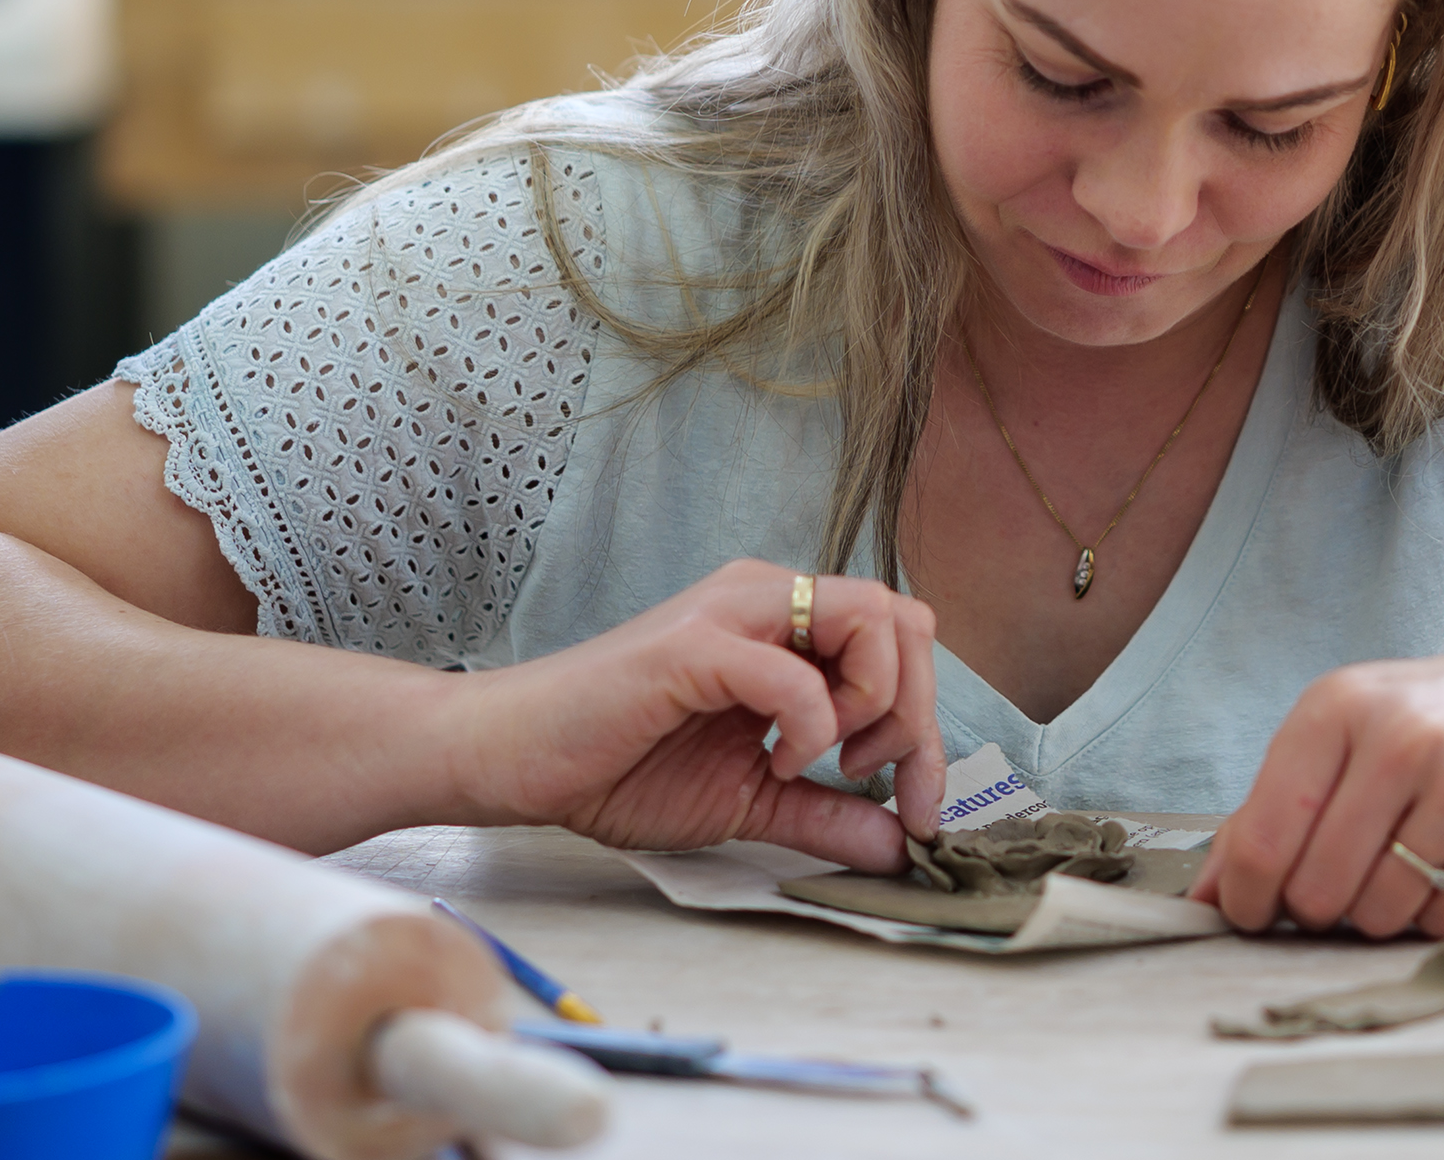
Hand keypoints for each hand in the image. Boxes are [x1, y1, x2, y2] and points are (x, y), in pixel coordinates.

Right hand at [433, 559, 947, 870]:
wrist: (515, 763)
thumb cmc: (618, 765)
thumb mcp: (749, 800)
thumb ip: (826, 814)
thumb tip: (903, 845)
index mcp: (784, 624)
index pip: (903, 635)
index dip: (928, 722)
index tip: (915, 803)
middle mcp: (767, 599)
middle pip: (904, 618)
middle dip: (916, 712)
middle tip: (875, 779)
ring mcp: (732, 613)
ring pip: (870, 616)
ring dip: (874, 702)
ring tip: (826, 759)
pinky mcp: (694, 648)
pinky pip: (794, 671)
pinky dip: (811, 724)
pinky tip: (778, 761)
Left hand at [1191, 632, 1443, 937]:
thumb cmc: (1430, 727)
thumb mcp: (1341, 738)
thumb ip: (1264, 812)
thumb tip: (1203, 898)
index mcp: (1336, 709)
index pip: (1260, 838)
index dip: (1246, 897)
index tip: (1253, 912)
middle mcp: (1399, 738)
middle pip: (1317, 889)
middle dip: (1318, 910)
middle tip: (1339, 889)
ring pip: (1381, 912)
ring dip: (1380, 915)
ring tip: (1402, 868)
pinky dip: (1437, 915)